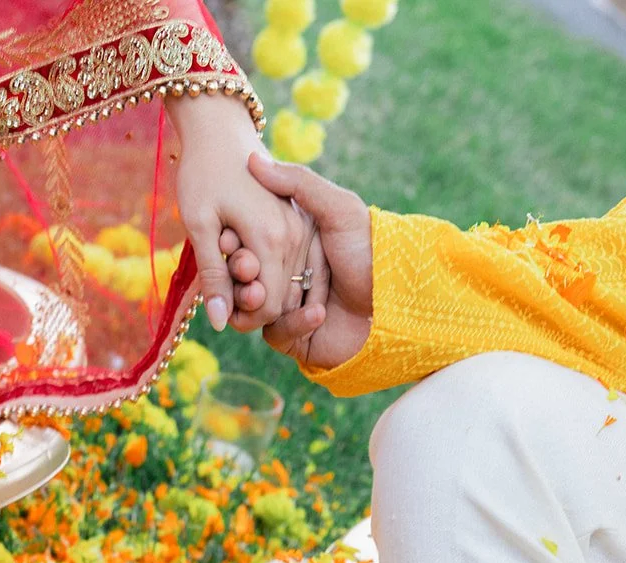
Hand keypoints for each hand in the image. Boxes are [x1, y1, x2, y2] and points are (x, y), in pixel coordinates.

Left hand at [166, 95, 312, 332]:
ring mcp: (301, 227)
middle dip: (251, 303)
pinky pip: (292, 265)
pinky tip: (244, 256)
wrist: (220, 130)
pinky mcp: (300, 221)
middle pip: (282, 299)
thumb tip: (221, 323)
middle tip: (221, 280)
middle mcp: (294, 235)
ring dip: (261, 287)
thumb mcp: (199, 225)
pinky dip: (270, 272)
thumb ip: (213, 275)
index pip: (269, 306)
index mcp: (271, 239)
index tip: (220, 305)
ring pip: (290, 284)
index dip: (244, 318)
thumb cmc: (202, 173)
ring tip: (230, 262)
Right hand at [241, 152, 373, 368]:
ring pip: (253, 309)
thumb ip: (298, 183)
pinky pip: (278, 335)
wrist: (400, 300)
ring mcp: (290, 308)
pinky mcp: (298, 338)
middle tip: (241, 267)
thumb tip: (254, 160)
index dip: (233, 241)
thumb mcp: (339, 209)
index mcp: (291, 244)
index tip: (225, 234)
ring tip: (260, 292)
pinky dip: (294, 323)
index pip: (249, 243)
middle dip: (240, 272)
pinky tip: (318, 311)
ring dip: (255, 300)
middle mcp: (287, 275)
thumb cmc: (371, 249)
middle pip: (246, 277)